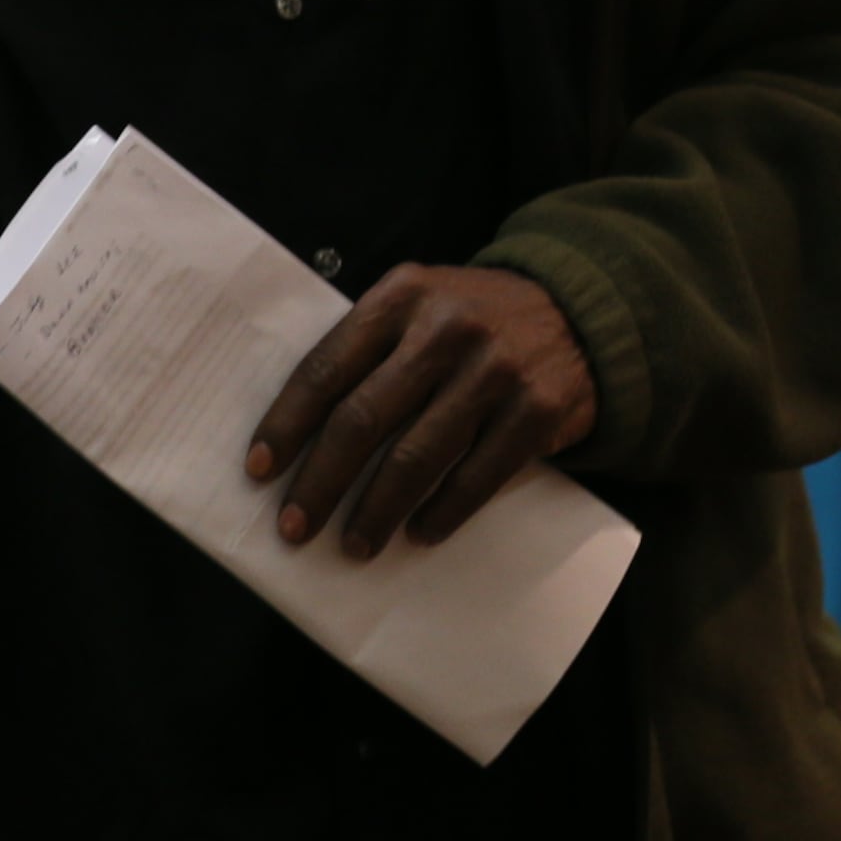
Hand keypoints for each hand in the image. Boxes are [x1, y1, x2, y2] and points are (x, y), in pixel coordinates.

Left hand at [246, 264, 594, 558]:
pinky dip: (441, 514)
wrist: (580, 312)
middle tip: (294, 527)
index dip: (287, 424)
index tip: (259, 470)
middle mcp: (446, 329)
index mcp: (402, 296)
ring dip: (376, 511)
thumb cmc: (475, 319)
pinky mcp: (536, 412)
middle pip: (363, 419)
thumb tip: (301, 433)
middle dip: (321, 482)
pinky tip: (418, 534)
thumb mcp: (422, 304)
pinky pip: (477, 478)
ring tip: (354, 544)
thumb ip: (373, 347)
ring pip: (416, 458)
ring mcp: (495, 371)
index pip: (327, 367)